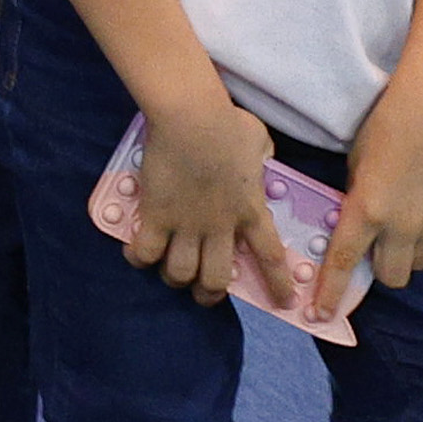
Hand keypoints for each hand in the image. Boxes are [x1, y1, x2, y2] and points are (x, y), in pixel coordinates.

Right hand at [118, 99, 293, 305]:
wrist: (192, 118)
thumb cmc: (227, 123)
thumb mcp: (259, 141)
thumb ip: (261, 156)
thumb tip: (260, 156)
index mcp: (251, 210)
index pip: (270, 257)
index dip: (278, 285)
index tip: (285, 303)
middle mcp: (220, 227)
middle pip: (216, 279)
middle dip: (209, 293)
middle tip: (204, 290)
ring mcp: (186, 224)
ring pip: (180, 273)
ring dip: (176, 277)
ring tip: (171, 272)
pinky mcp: (156, 215)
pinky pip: (145, 252)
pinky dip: (140, 258)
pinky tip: (137, 254)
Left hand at [331, 72, 422, 303]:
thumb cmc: (384, 125)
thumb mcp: (355, 164)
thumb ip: (355, 200)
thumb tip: (355, 223)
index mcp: (367, 210)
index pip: (344, 263)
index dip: (330, 293)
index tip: (319, 315)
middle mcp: (401, 226)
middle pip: (391, 278)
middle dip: (378, 270)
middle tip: (372, 248)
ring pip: (417, 264)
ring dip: (404, 255)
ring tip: (400, 224)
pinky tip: (422, 212)